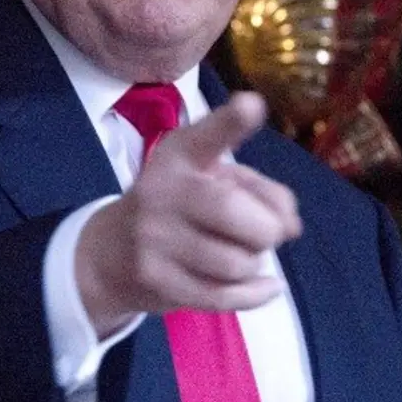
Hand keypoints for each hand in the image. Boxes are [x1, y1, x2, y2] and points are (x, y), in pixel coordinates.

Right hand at [75, 92, 302, 337]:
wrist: (110, 253)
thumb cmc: (181, 207)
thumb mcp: (215, 181)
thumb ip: (262, 191)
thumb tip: (290, 225)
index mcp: (181, 154)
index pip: (208, 136)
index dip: (231, 122)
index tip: (251, 104)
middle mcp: (162, 190)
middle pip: (233, 212)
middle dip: (267, 230)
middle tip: (265, 233)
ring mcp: (154, 237)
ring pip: (236, 262)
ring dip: (254, 263)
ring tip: (240, 254)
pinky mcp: (156, 280)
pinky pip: (225, 296)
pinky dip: (256, 294)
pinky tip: (265, 286)